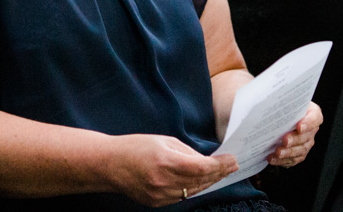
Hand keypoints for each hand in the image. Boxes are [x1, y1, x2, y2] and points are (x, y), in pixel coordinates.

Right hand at [108, 134, 238, 206]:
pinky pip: (182, 197)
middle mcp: (165, 181)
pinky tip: (201, 181)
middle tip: (232, 166)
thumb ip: (186, 152)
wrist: (110, 164)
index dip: (220, 165)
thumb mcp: (163, 141)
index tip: (232, 160)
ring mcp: (161, 195)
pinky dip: (193, 188)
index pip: (202, 167)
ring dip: (209, 182)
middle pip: (201, 180)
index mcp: (166, 161)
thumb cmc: (135, 147)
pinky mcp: (157, 202)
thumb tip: (205, 161)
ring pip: (194, 191)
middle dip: (219, 173)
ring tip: (220, 173)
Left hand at [268, 102, 322, 167]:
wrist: (282, 114)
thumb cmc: (284, 105)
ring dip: (288, 153)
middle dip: (295, 140)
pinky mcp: (299, 153)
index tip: (299, 127)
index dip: (308, 123)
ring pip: (300, 150)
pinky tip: (272, 159)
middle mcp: (311, 130)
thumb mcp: (286, 100)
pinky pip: (293, 160)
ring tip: (277, 153)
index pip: (315, 118)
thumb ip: (282, 101)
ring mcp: (306, 143)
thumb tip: (268, 99)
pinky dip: (282, 161)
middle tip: (284, 141)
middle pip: (307, 137)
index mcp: (312, 113)